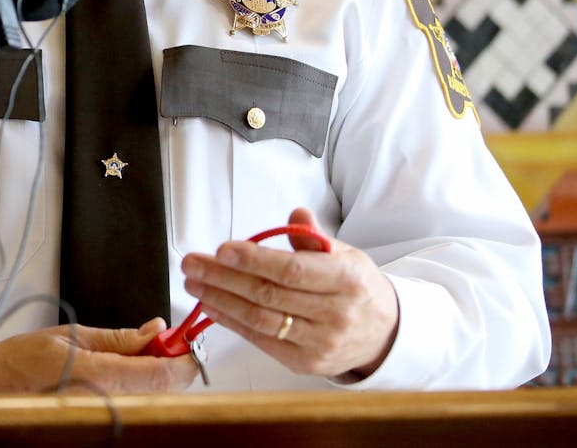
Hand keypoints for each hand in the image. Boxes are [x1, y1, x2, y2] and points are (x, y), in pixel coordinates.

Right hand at [0, 318, 197, 405]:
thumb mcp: (72, 335)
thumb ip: (119, 337)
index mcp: (100, 376)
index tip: (189, 343)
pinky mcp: (97, 424)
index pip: (162, 374)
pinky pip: (131, 408)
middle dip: (171, 365)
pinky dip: (138, 390)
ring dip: (155, 377)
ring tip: (140, 355)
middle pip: (163, 391)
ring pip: (150, 400)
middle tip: (164, 343)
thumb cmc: (20, 362)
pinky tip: (126, 374)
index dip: (184, 359)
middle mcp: (105, 403)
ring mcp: (102, 417)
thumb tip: (153, 330)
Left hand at [179, 207, 398, 379]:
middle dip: (223, 277)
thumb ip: (313, 237)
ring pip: (260, 319)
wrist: (383, 333)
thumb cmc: (355, 288)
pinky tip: (212, 305)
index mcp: (346, 280)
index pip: (292, 270)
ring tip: (194, 283)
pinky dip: (232, 322)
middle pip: (268, 295)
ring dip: (220, 300)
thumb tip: (296, 214)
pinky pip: (262, 340)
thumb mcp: (344, 255)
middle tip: (193, 263)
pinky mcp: (306, 362)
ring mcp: (320, 342)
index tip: (221, 249)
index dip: (253, 260)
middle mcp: (335, 314)